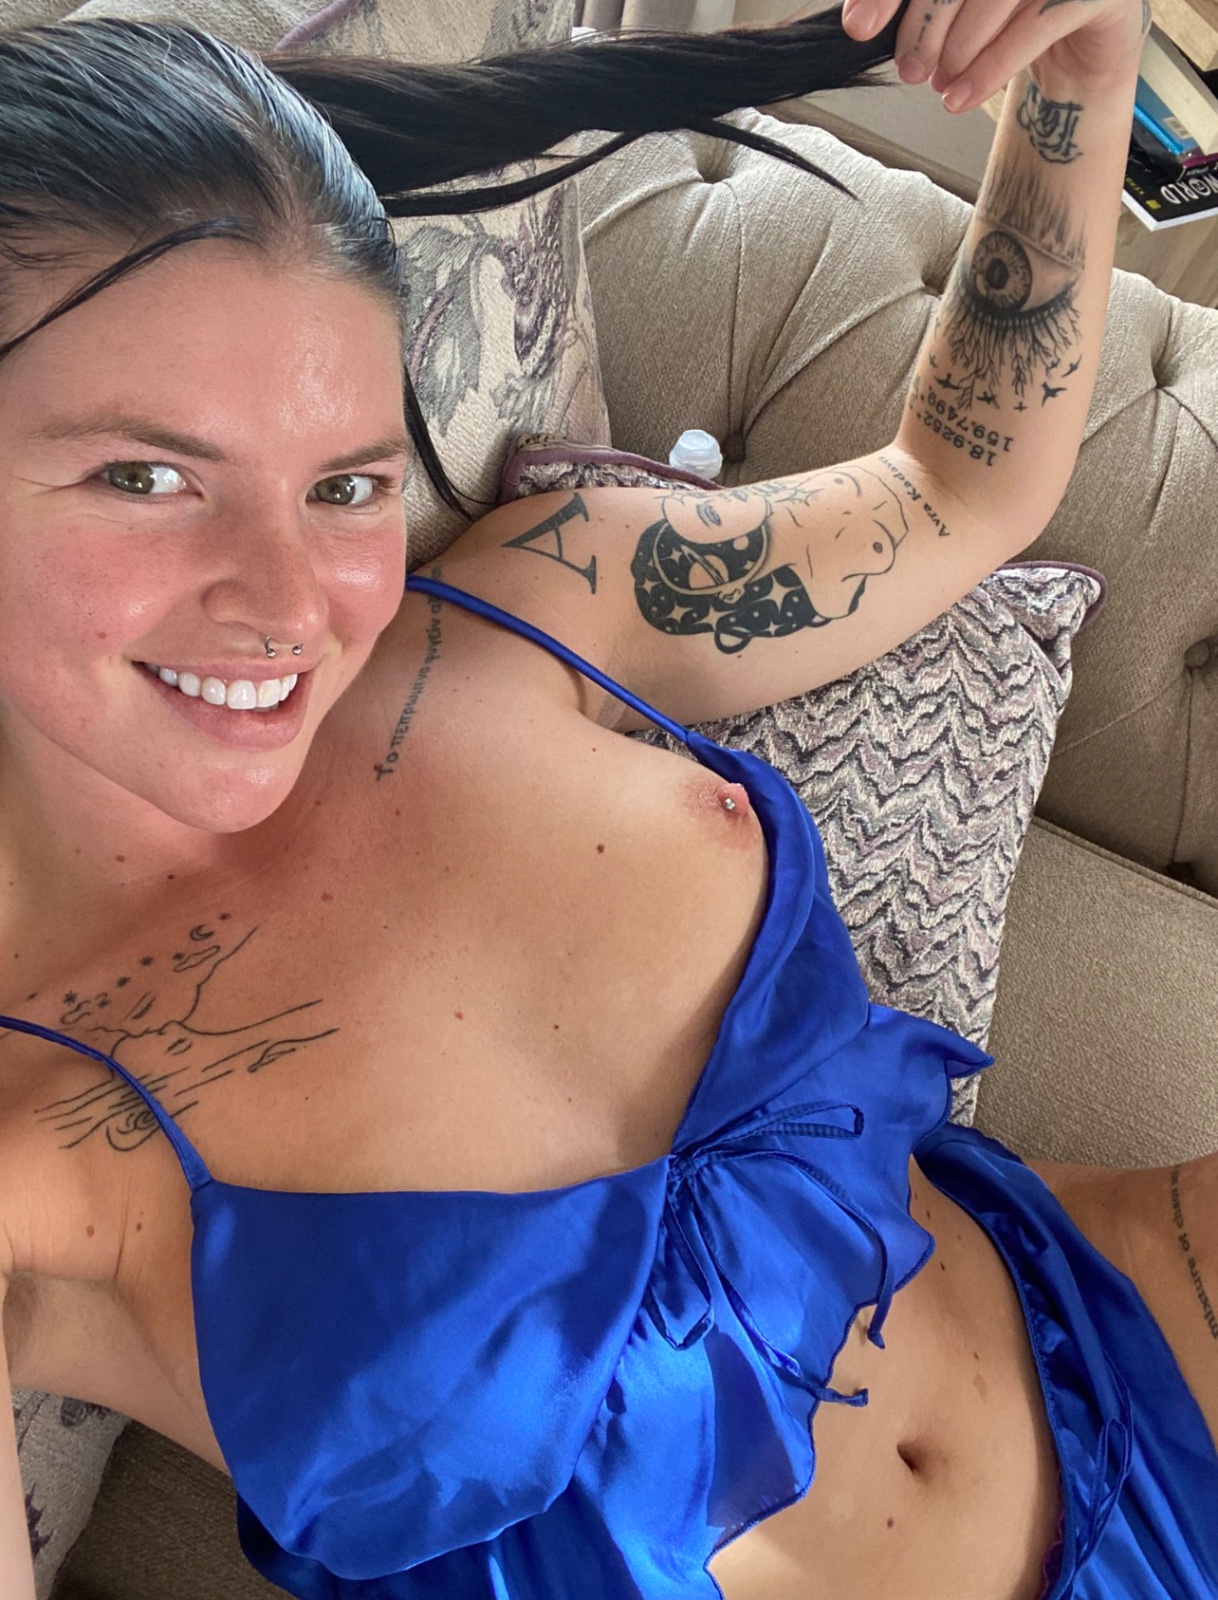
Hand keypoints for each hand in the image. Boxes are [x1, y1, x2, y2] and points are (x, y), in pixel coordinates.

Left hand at [841, 0, 1147, 112]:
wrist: (1083, 46)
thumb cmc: (1015, 16)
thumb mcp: (961, 5)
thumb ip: (921, 4)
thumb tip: (860, 20)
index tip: (860, 27)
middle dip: (926, 25)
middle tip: (910, 69)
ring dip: (959, 49)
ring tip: (940, 84)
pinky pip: (1034, 26)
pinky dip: (991, 68)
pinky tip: (960, 98)